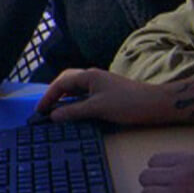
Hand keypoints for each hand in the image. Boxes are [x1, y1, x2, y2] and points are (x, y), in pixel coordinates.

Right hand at [37, 68, 172, 125]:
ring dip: (64, 99)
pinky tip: (73, 113)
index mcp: (89, 76)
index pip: (61, 83)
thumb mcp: (97, 109)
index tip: (39, 111)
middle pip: (66, 82)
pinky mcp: (107, 93)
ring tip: (55, 113)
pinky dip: (75, 103)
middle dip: (54, 94)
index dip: (48, 96)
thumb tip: (53, 116)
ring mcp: (100, 84)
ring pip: (76, 89)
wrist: (154, 105)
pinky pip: (84, 95)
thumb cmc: (127, 103)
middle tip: (44, 110)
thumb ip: (74, 112)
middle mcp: (93, 77)